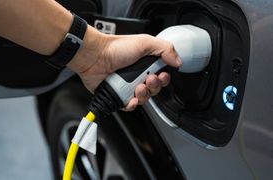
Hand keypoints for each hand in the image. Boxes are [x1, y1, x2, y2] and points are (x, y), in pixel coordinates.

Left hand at [67, 25, 181, 110]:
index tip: (161, 75)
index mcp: (145, 63)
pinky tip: (130, 98)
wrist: (94, 56)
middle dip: (154, 87)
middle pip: (154, 89)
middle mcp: (137, 75)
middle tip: (148, 79)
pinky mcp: (118, 95)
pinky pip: (129, 106)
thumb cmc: (115, 48)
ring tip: (137, 87)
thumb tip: (178, 62)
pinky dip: (131, 104)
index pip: (162, 76)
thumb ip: (165, 49)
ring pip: (143, 99)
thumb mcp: (145, 42)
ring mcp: (127, 86)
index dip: (164, 79)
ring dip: (143, 95)